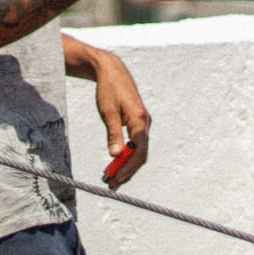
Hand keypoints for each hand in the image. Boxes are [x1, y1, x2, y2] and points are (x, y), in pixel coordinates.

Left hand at [92, 50, 148, 189]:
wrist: (112, 71)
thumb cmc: (109, 90)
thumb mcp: (108, 112)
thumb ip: (113, 134)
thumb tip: (114, 155)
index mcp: (140, 120)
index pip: (139, 152)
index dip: (127, 168)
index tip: (114, 179)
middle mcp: (145, 123)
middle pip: (140, 154)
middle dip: (126, 170)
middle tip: (110, 183)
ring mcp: (143, 123)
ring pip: (138, 150)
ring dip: (125, 164)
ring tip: (111, 176)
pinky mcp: (138, 122)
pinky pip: (136, 143)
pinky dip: (126, 154)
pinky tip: (115, 161)